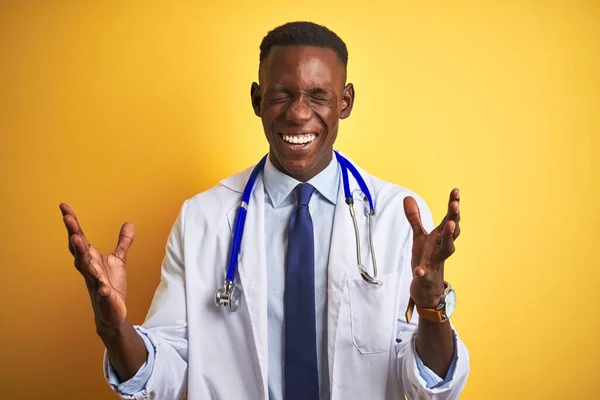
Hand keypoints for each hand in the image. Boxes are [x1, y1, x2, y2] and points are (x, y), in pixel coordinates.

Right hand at [60, 203, 134, 333]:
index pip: (79, 237)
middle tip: (67, 218)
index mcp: (91, 259)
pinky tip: (104, 287)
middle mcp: (89, 269)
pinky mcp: (105, 298)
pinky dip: (102, 289)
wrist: (111, 312)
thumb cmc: (110, 284)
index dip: (72, 223)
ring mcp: (95, 283)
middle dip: (73, 233)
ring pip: (86, 268)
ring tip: (78, 241)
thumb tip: (129, 223)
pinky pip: (102, 293)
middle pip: (78, 249)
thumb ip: (123, 242)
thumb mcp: (118, 260)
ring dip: (81, 254)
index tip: (64, 207)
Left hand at [403, 189, 460, 307]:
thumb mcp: (420, 236)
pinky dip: (422, 271)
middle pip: (451, 231)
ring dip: (448, 237)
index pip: (449, 218)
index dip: (453, 205)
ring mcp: (436, 262)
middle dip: (454, 217)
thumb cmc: (427, 259)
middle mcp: (442, 248)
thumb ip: (414, 218)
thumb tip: (408, 197)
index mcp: (440, 237)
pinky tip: (419, 270)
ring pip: (446, 249)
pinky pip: (425, 273)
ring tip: (448, 224)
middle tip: (455, 204)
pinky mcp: (426, 276)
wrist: (427, 287)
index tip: (456, 191)